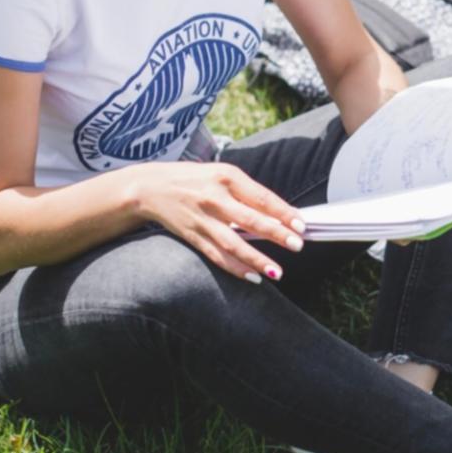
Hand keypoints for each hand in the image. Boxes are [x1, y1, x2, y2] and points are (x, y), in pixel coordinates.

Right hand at [132, 162, 304, 282]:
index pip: (261, 197)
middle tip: (298, 245)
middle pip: (249, 220)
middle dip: (276, 234)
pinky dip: (235, 268)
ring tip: (277, 271)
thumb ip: (248, 192)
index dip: (283, 212)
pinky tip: (253, 277)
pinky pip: (216, 255)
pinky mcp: (192, 236)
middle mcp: (214, 198)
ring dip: (256, 259)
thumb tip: (281, 214)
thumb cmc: (195, 179)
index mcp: (226, 177)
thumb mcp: (222, 174)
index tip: (301, 225)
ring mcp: (202, 219)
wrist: (150, 187)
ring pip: (233, 243)